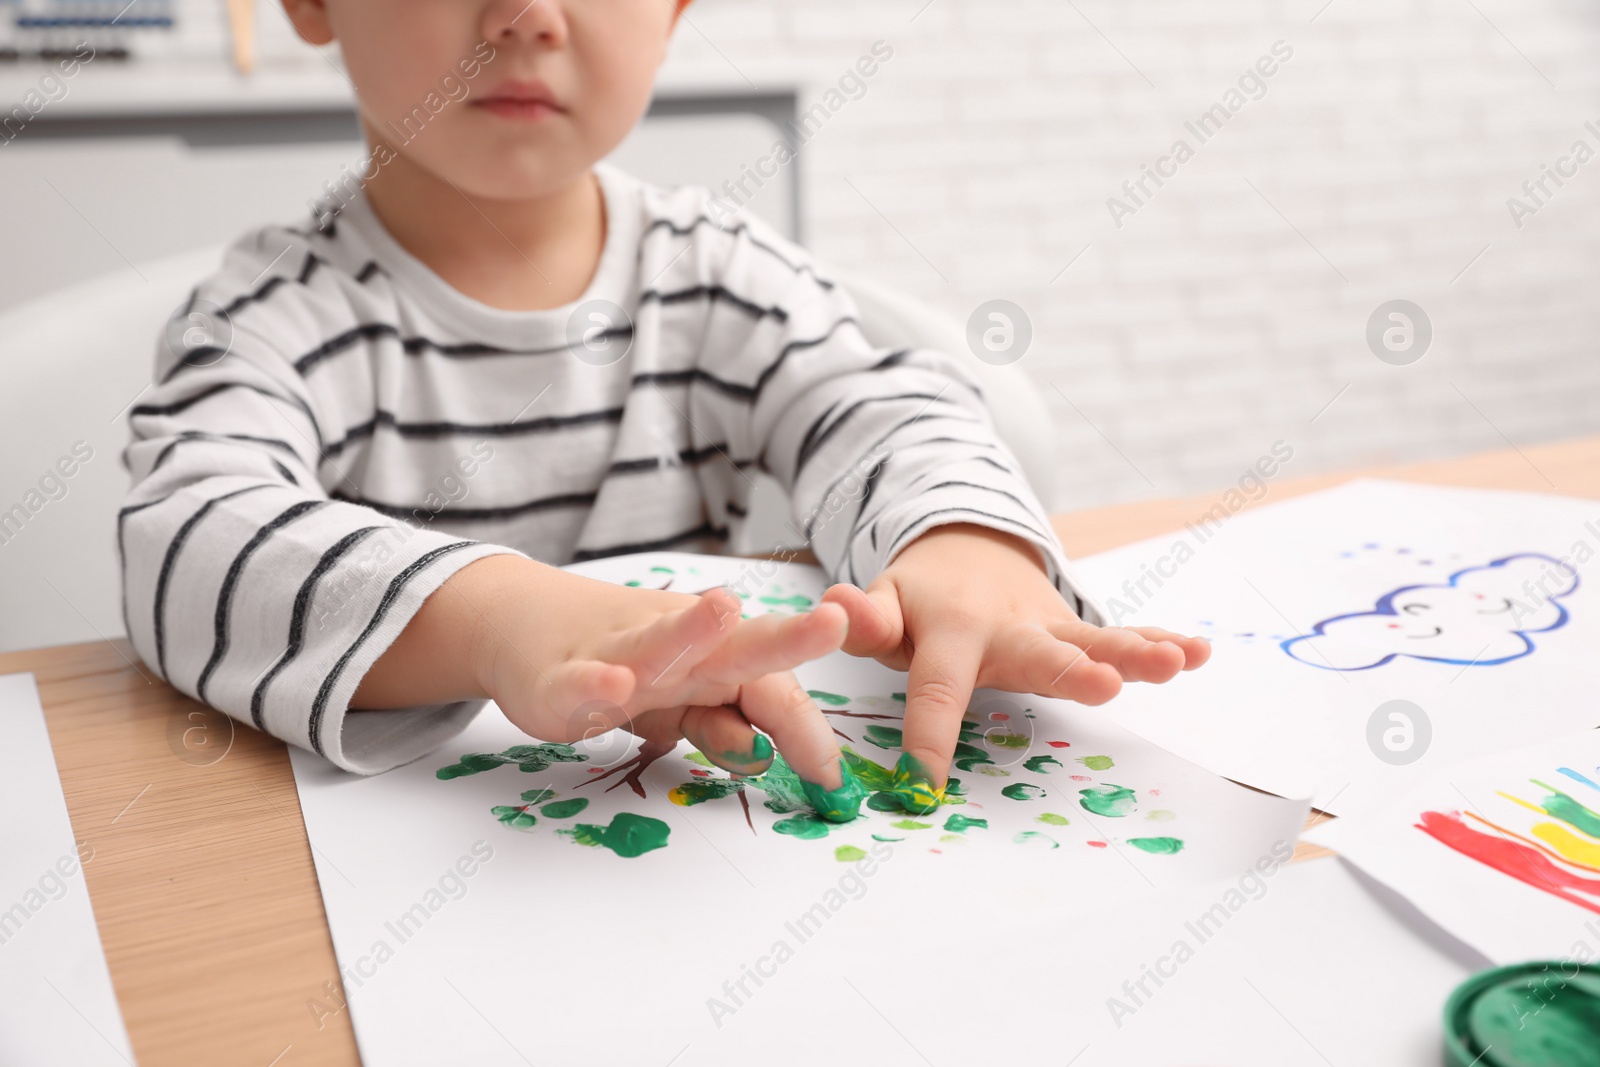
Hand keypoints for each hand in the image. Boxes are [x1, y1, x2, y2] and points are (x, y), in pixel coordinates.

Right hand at [357, 555, 867, 817]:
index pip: (772, 689)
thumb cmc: (623, 662)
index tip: (832, 779)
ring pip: (659, 643)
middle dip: (787, 636)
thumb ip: (722, 725)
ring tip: (723, 609)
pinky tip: (614, 685)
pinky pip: (581, 684)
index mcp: (714, 660)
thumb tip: (763, 752)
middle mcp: (677, 650)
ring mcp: (618, 657)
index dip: (806, 731)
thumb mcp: (680, 702)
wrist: (527, 626)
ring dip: (690, 629)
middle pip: (737, 646)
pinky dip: (596, 684)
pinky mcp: (560, 679)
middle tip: (832, 623)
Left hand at [820, 524, 1209, 811]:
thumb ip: (865, 617)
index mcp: (950, 632)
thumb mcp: (884, 603)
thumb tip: (832, 608)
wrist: (965, 551)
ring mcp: (1049, 627)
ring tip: (1177, 660)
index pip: (937, 692)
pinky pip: (1121, 634)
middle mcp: (1008, 628)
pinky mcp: (1076, 630)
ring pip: (1094, 641)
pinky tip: (1200, 650)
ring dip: (1135, 652)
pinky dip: (1161, 640)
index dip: (928, 739)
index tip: (923, 787)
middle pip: (1040, 654)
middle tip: (1106, 684)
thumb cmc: (918, 601)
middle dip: (1074, 670)